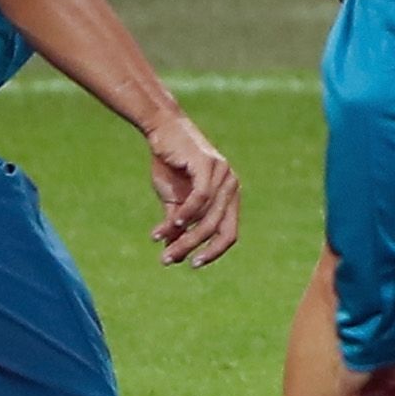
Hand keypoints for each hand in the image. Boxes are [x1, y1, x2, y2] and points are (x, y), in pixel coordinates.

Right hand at [143, 111, 240, 264]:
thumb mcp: (173, 199)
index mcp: (229, 197)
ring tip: (162, 247)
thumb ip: (177, 223)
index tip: (194, 265)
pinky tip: (170, 225)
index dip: (214, 251)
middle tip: (168, 260)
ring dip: (183, 236)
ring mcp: (224, 175)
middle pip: (218, 229)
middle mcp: (232, 187)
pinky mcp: (209, 165)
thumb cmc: (170, 163)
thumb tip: (173, 251)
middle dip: (193, 248)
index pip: (229, 233)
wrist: (162, 130)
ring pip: (207, 217)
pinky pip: (200, 198)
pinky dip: (185, 214)